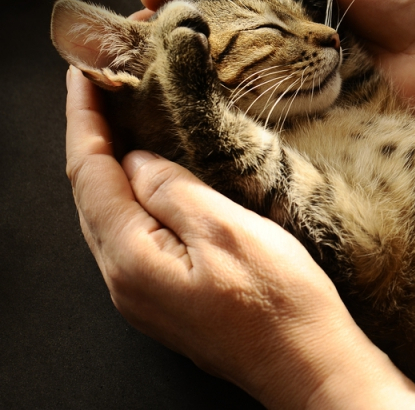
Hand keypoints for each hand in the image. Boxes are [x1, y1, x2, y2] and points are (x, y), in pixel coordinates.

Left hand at [64, 65, 414, 408]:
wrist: (308, 364)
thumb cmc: (279, 304)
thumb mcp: (227, 230)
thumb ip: (173, 190)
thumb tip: (139, 160)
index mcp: (131, 259)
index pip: (90, 173)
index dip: (82, 118)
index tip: (83, 72)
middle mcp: (124, 280)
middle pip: (90, 194)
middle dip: (89, 135)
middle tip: (102, 85)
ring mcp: (143, 294)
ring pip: (109, 214)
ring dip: (109, 164)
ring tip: (122, 118)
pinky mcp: (167, 297)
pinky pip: (133, 234)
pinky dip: (133, 194)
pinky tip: (151, 175)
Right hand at [138, 0, 414, 122]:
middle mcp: (298, 30)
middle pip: (229, 33)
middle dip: (182, 38)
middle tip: (133, 49)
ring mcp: (308, 74)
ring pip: (244, 76)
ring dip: (200, 79)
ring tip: (154, 83)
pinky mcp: (324, 112)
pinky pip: (276, 113)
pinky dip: (242, 114)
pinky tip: (204, 116)